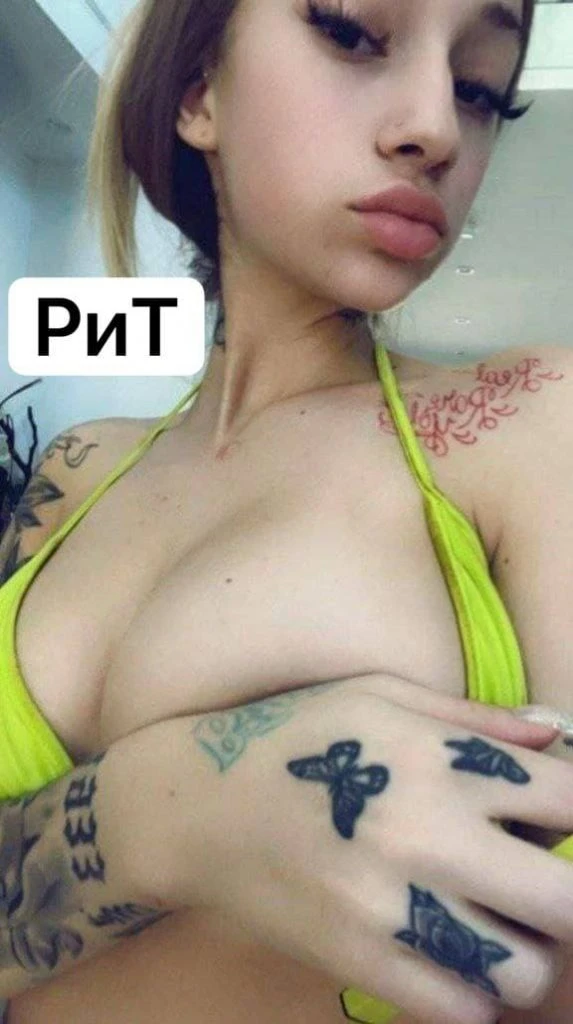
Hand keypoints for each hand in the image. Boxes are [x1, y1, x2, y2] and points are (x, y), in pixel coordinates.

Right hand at [167, 674, 572, 1023]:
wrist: (196, 807)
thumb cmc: (294, 736)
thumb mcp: (380, 697)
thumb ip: (475, 716)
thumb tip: (557, 735)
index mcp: (439, 759)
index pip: (571, 799)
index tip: (562, 816)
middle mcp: (428, 835)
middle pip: (568, 898)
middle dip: (571, 891)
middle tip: (539, 879)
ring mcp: (395, 909)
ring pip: (525, 971)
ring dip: (527, 947)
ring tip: (496, 920)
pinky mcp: (361, 963)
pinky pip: (462, 1012)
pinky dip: (475, 993)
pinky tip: (453, 955)